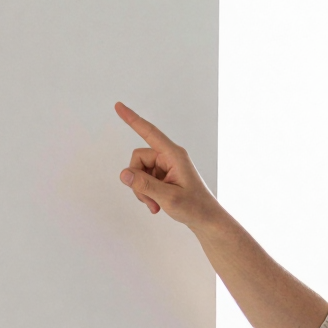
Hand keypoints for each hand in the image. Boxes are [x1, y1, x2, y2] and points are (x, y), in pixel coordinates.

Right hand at [115, 102, 223, 229]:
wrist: (208, 221)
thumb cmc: (196, 208)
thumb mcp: (168, 198)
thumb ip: (144, 185)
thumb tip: (124, 174)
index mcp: (174, 155)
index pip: (150, 133)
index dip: (132, 119)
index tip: (118, 106)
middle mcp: (170, 157)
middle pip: (138, 159)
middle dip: (138, 180)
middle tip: (149, 200)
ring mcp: (167, 167)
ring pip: (139, 171)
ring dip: (142, 190)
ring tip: (155, 204)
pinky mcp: (165, 177)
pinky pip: (145, 179)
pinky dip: (146, 193)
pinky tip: (156, 205)